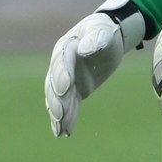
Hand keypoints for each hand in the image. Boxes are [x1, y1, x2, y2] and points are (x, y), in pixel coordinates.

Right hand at [44, 0, 146, 136]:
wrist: (106, 37)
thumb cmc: (104, 30)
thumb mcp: (102, 30)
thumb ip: (96, 38)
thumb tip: (86, 49)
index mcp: (66, 47)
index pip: (62, 62)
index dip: (62, 75)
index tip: (65, 88)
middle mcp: (61, 65)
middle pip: (55, 84)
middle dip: (57, 100)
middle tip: (60, 115)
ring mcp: (66, 79)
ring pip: (59, 98)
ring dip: (59, 114)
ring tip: (60, 129)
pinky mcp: (74, 90)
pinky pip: (69, 105)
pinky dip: (67, 118)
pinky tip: (65, 132)